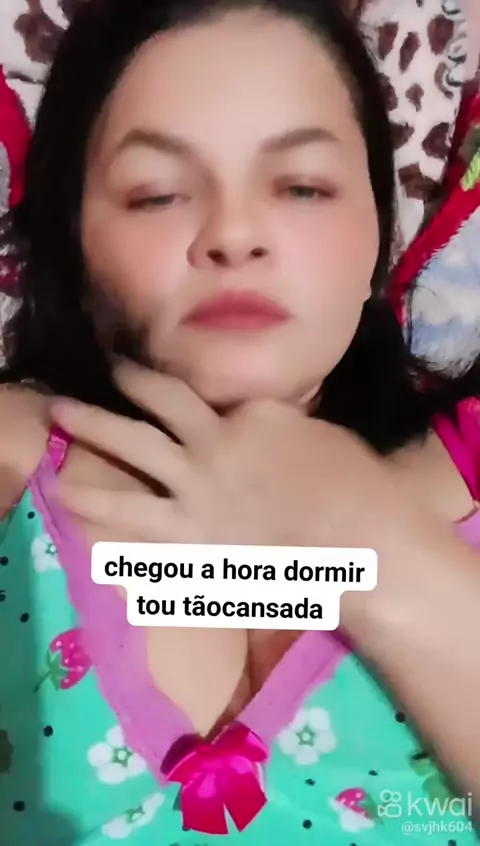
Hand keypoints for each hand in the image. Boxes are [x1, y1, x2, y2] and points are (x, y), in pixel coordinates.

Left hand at [50, 362, 434, 633]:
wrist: (359, 544)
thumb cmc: (359, 490)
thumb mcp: (327, 440)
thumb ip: (289, 429)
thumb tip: (281, 431)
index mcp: (253, 414)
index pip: (221, 402)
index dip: (206, 399)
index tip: (192, 397)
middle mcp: (214, 442)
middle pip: (160, 401)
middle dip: (130, 381)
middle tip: (108, 368)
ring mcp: (197, 488)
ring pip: (133, 450)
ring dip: (94, 429)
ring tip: (59, 416)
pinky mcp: (190, 536)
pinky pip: (136, 525)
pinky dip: (104, 515)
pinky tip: (74, 508)